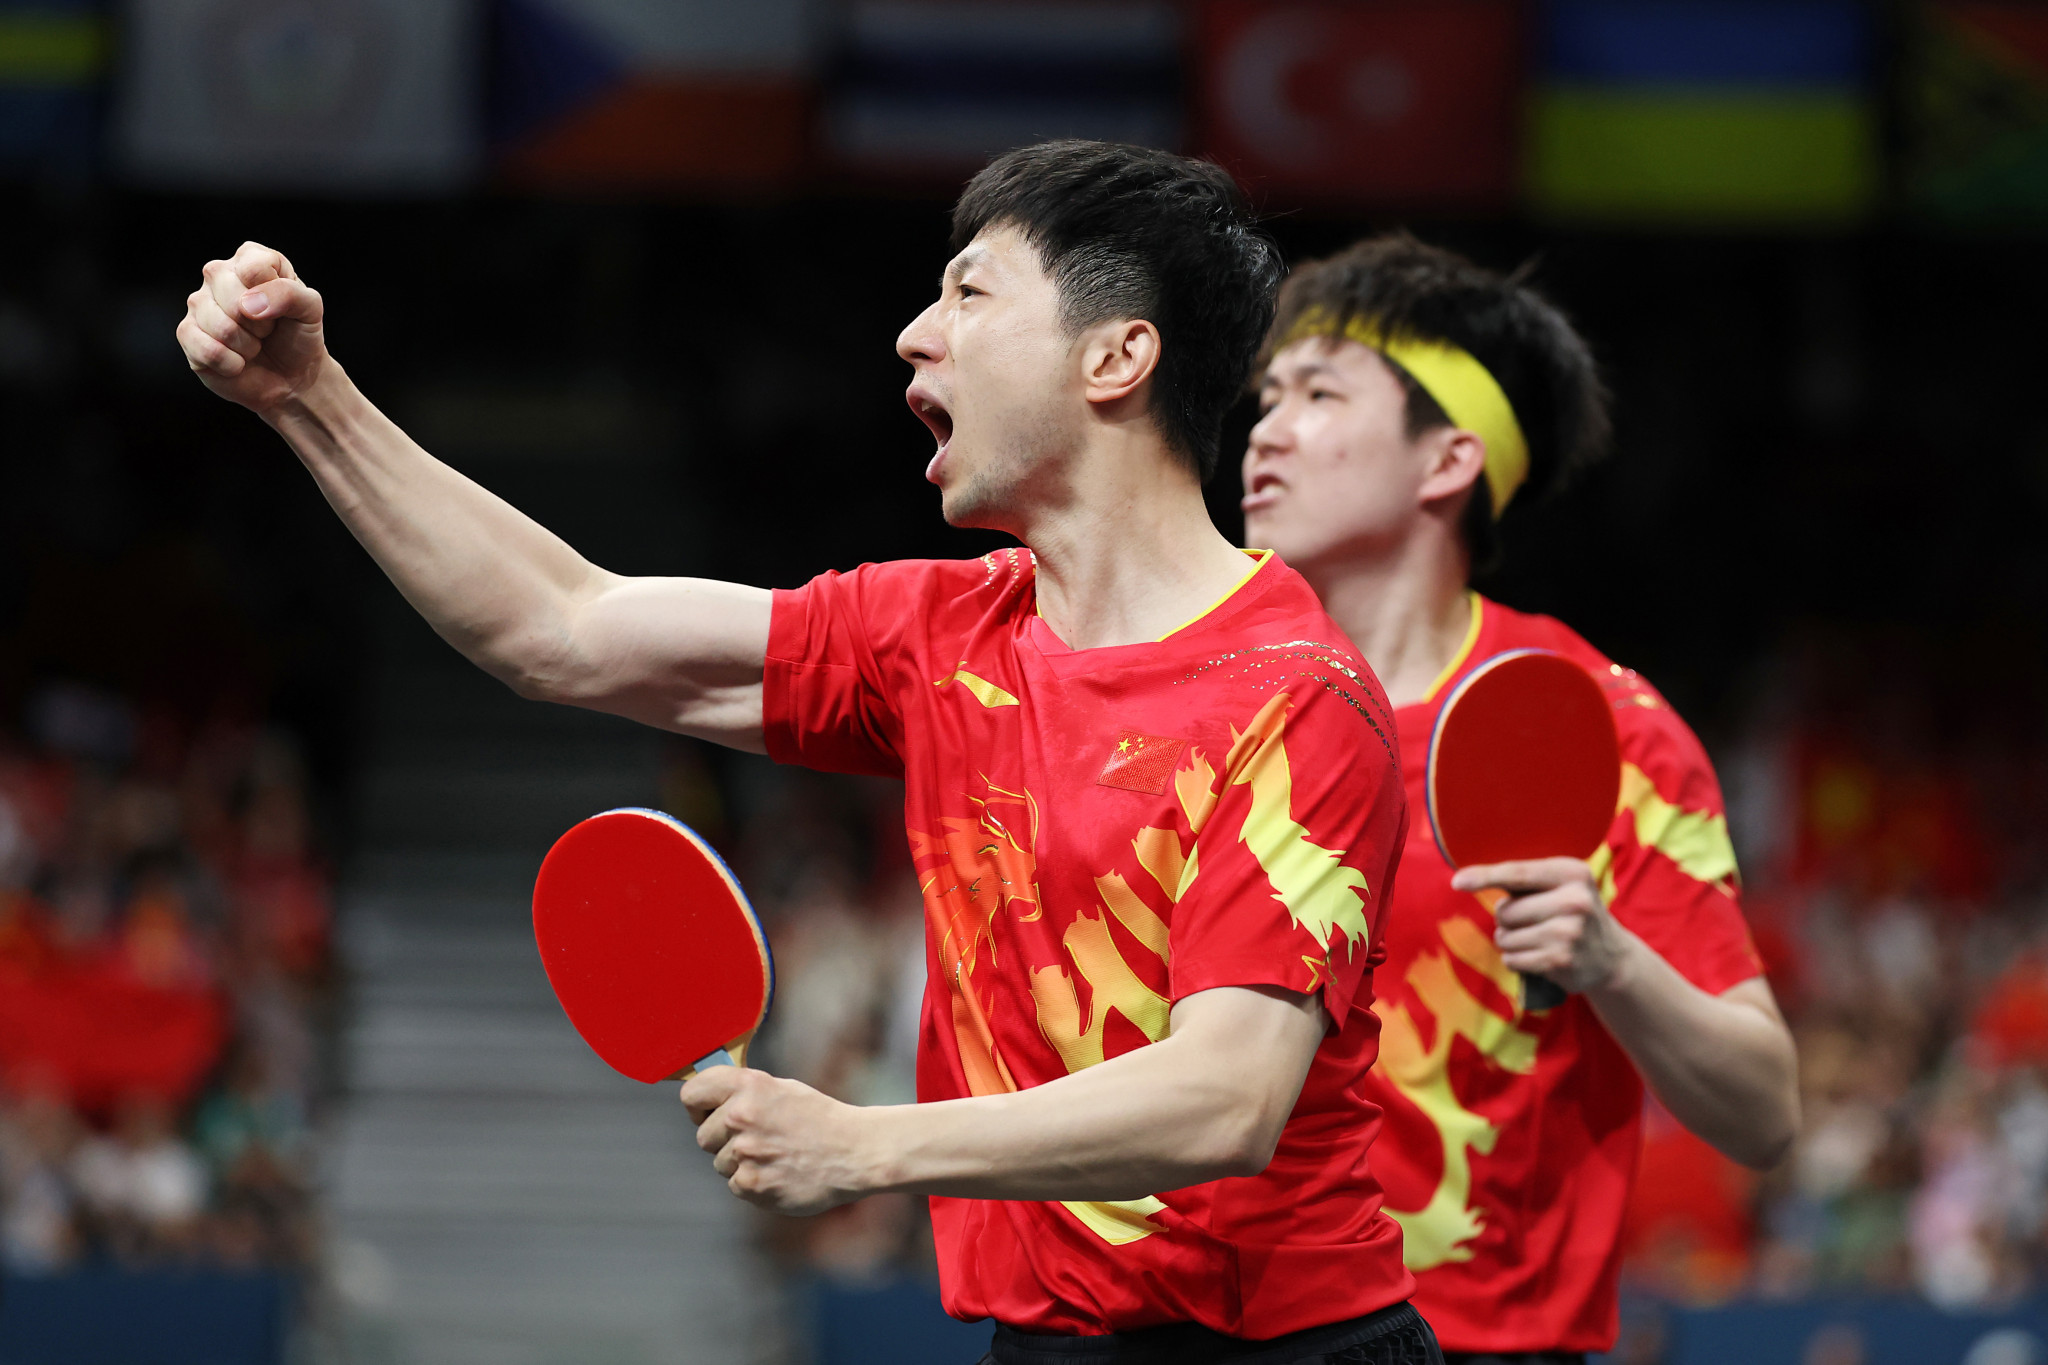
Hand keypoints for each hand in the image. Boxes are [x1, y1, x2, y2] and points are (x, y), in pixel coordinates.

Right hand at [178, 242, 329, 415]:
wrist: (291, 376)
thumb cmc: (298, 335)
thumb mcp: (311, 309)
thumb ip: (290, 294)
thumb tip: (249, 305)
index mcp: (250, 258)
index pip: (254, 267)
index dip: (274, 296)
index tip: (281, 308)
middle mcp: (218, 274)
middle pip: (232, 297)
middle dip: (260, 325)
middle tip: (267, 330)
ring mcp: (198, 303)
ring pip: (221, 327)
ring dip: (248, 346)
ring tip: (253, 344)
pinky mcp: (187, 334)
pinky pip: (207, 350)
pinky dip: (232, 364)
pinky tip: (237, 361)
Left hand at [681, 1068, 873, 1215]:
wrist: (853, 1152)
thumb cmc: (819, 1119)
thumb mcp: (782, 1089)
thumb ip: (743, 1092)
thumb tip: (707, 1098)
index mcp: (748, 1086)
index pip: (691, 1094)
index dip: (699, 1106)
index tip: (709, 1113)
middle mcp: (741, 1116)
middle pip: (702, 1136)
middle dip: (722, 1139)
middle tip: (757, 1138)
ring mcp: (745, 1153)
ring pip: (719, 1163)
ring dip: (741, 1162)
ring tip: (776, 1155)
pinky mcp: (751, 1185)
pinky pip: (735, 1185)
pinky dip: (754, 1182)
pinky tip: (780, 1172)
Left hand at [1451, 856, 1636, 995]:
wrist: (1612, 957)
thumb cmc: (1572, 912)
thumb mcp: (1561, 885)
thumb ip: (1523, 880)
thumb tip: (1465, 878)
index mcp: (1572, 873)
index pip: (1518, 873)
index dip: (1485, 876)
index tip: (1458, 881)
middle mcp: (1574, 901)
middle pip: (1505, 911)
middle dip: (1507, 919)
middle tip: (1532, 921)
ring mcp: (1569, 933)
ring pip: (1505, 937)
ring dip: (1510, 941)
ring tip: (1537, 939)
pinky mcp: (1560, 961)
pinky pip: (1512, 959)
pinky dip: (1516, 959)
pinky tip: (1539, 956)